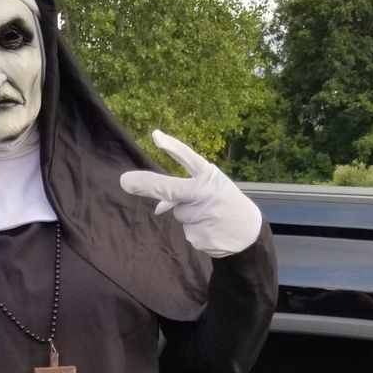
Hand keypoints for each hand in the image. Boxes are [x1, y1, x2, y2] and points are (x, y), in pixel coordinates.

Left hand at [120, 131, 261, 257]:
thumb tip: (157, 209)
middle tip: (125, 181)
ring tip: (210, 217)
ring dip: (189, 215)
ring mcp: (202, 216)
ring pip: (179, 213)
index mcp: (210, 177)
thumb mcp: (210, 190)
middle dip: (146, 185)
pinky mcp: (198, 236)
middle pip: (170, 189)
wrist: (247, 234)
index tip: (155, 136)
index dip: (173, 147)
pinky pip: (186, 231)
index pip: (189, 158)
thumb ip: (183, 193)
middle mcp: (205, 193)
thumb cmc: (224, 203)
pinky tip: (210, 229)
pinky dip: (195, 231)